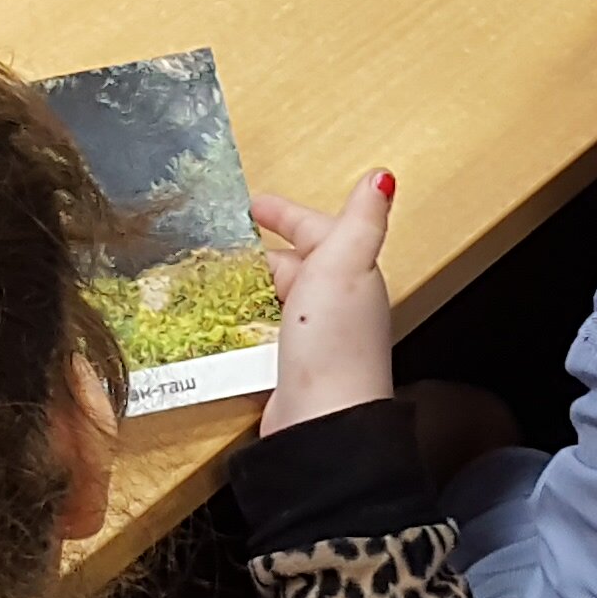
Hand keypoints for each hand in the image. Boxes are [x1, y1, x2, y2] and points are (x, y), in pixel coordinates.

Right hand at [247, 168, 397, 433]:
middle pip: (298, 265)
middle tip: (222, 241)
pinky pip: (263, 332)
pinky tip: (222, 322)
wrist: (322, 421)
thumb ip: (361, 220)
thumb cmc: (334, 342)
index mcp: (352, 274)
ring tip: (212, 276)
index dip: (286, 214)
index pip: (317, 231)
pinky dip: (243, 321)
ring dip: (249, 285)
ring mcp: (314, 340)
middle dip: (263, 251)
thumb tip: (384, 176)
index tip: (253, 204)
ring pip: (279, 299)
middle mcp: (337, 306)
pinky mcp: (289, 369)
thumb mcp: (347, 265)